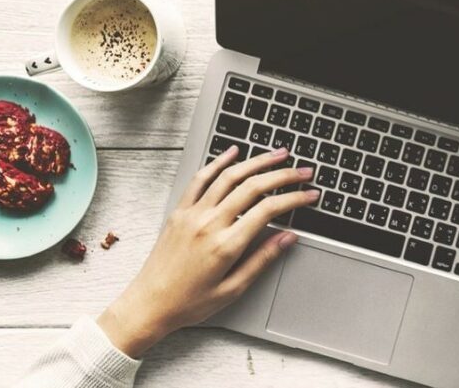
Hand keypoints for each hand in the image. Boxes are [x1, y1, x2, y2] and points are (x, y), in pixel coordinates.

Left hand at [97, 147, 316, 356]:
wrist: (148, 304)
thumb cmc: (189, 302)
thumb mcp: (233, 289)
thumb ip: (262, 260)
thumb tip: (288, 238)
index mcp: (226, 244)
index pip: (268, 210)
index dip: (294, 198)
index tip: (310, 195)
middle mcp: (209, 223)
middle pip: (253, 186)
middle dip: (283, 175)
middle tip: (303, 171)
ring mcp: (192, 214)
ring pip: (229, 176)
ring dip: (256, 161)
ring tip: (278, 155)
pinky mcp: (179, 211)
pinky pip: (200, 179)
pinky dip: (218, 162)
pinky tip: (233, 153)